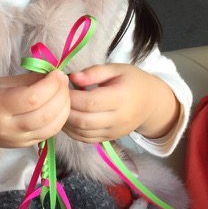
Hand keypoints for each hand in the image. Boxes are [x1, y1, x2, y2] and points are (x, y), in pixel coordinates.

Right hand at [0, 70, 70, 148]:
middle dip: (61, 95)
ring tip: (65, 93)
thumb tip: (54, 76)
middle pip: (45, 114)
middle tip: (63, 81)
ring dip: (65, 108)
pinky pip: (50, 133)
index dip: (50, 85)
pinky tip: (60, 106)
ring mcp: (19, 140)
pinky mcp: (27, 146)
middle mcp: (9, 127)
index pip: (32, 98)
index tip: (56, 73)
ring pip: (52, 127)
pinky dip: (60, 119)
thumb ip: (29, 80)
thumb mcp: (2, 83)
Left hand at [65, 64, 179, 142]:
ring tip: (58, 108)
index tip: (60, 86)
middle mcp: (118, 118)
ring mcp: (113, 132)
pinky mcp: (109, 139)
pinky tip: (66, 119)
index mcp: (121, 97)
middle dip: (65, 110)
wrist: (151, 103)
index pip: (90, 102)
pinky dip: (72, 132)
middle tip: (56, 97)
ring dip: (66, 122)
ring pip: (83, 133)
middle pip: (84, 120)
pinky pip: (86, 139)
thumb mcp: (116, 69)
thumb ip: (94, 72)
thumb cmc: (132, 81)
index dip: (71, 96)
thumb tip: (72, 77)